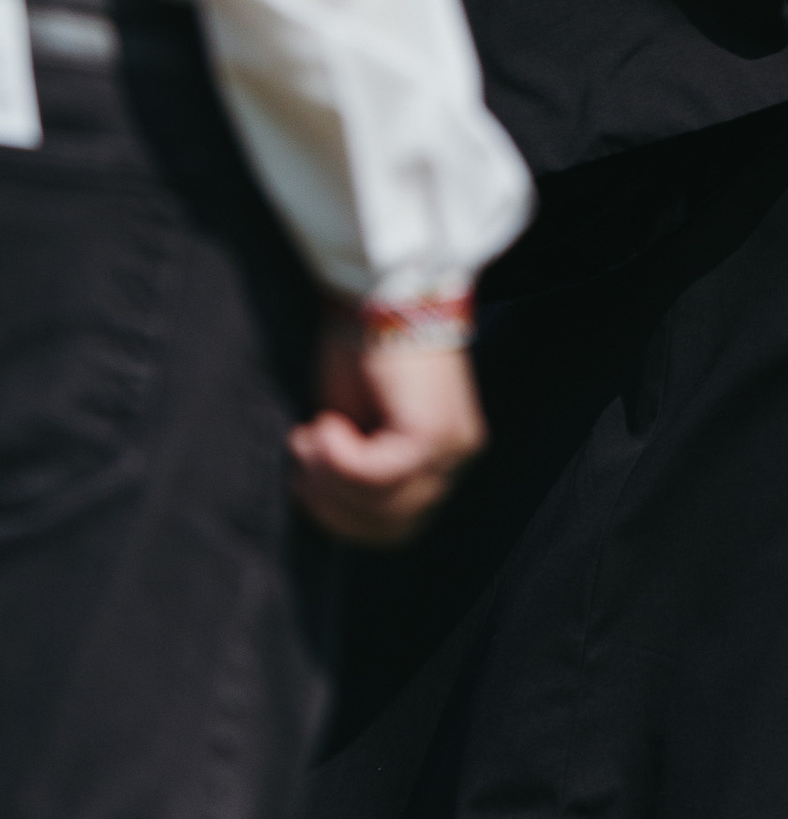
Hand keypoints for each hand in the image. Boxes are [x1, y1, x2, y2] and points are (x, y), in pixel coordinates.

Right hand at [289, 321, 485, 546]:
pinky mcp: (435, 433)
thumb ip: (355, 469)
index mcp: (440, 462)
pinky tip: (325, 424)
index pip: (394, 530)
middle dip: (330, 504)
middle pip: (389, 528)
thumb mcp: (352, 424)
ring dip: (329, 479)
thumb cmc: (359, 349)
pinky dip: (340, 458)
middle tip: (300, 461)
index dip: (341, 519)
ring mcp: (452, 449)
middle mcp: (456, 460)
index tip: (305, 480)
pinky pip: (380, 475)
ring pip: (382, 506)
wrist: (381, 289)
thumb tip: (328, 508)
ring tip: (310, 436)